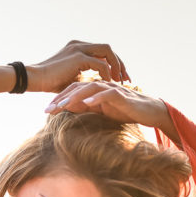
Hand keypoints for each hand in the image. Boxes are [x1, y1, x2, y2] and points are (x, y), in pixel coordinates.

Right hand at [27, 40, 129, 92]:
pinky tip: (108, 84)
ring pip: (107, 51)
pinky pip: (100, 63)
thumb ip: (85, 76)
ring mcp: (79, 48)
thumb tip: (98, 84)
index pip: (102, 51)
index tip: (120, 78)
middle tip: (126, 79)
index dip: (114, 64)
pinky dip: (106, 73)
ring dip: (116, 66)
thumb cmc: (50, 83)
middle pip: (108, 49)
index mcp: (78, 48)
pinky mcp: (77, 57)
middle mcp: (79, 44)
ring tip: (120, 81)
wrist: (34, 79)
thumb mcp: (72, 78)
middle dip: (119, 64)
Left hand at [43, 80, 171, 131]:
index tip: (46, 110)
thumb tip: (68, 109)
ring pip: (89, 88)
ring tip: (61, 106)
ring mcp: (111, 89)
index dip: (59, 99)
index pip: (73, 90)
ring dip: (74, 97)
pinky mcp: (121, 95)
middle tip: (47, 109)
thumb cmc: (125, 111)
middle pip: (77, 87)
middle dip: (61, 98)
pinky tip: (86, 103)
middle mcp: (101, 85)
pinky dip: (96, 98)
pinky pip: (107, 94)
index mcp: (95, 88)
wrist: (149, 112)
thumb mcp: (101, 111)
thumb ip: (86, 107)